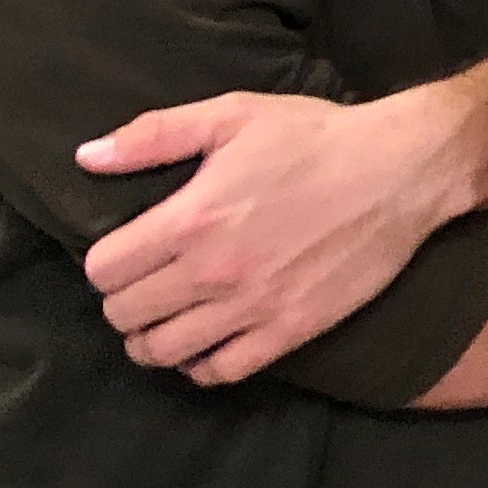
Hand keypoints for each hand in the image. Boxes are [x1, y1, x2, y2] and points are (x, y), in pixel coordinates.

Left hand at [80, 90, 458, 385]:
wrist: (402, 170)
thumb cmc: (314, 137)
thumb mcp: (232, 116)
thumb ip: (153, 136)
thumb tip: (85, 158)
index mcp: (190, 219)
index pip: (103, 271)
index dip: (105, 262)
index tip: (124, 252)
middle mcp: (213, 272)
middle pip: (124, 316)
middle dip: (123, 300)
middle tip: (144, 283)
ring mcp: (252, 308)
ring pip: (163, 352)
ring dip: (151, 339)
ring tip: (164, 319)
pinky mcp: (289, 330)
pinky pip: (220, 371)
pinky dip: (201, 364)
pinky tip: (206, 342)